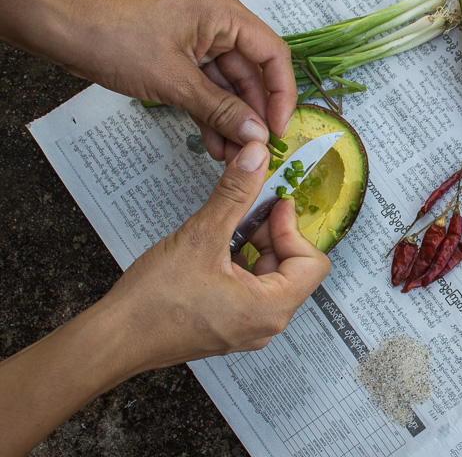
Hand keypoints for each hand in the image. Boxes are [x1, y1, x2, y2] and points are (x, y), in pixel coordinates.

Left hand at [0, 0, 294, 161]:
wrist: (61, 31)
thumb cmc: (113, 39)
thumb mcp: (172, 80)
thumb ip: (219, 109)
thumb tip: (257, 135)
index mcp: (223, 13)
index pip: (272, 55)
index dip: (281, 95)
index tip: (279, 130)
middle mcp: (218, 22)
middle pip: (253, 73)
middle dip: (253, 114)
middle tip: (255, 150)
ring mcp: (200, 39)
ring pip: (229, 85)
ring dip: (232, 120)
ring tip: (232, 155)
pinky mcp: (182, 55)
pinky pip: (207, 87)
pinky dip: (211, 113)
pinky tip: (213, 143)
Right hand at [0, 141, 328, 453]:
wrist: (113, 339)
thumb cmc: (153, 302)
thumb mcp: (200, 236)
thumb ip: (235, 193)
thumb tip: (257, 158)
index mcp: (269, 310)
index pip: (312, 263)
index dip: (293, 229)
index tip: (273, 205)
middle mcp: (265, 324)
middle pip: (293, 267)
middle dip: (271, 234)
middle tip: (246, 210)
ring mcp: (247, 328)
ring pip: (270, 275)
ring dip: (254, 245)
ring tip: (225, 227)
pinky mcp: (229, 325)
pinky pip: (250, 287)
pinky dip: (239, 262)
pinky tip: (214, 247)